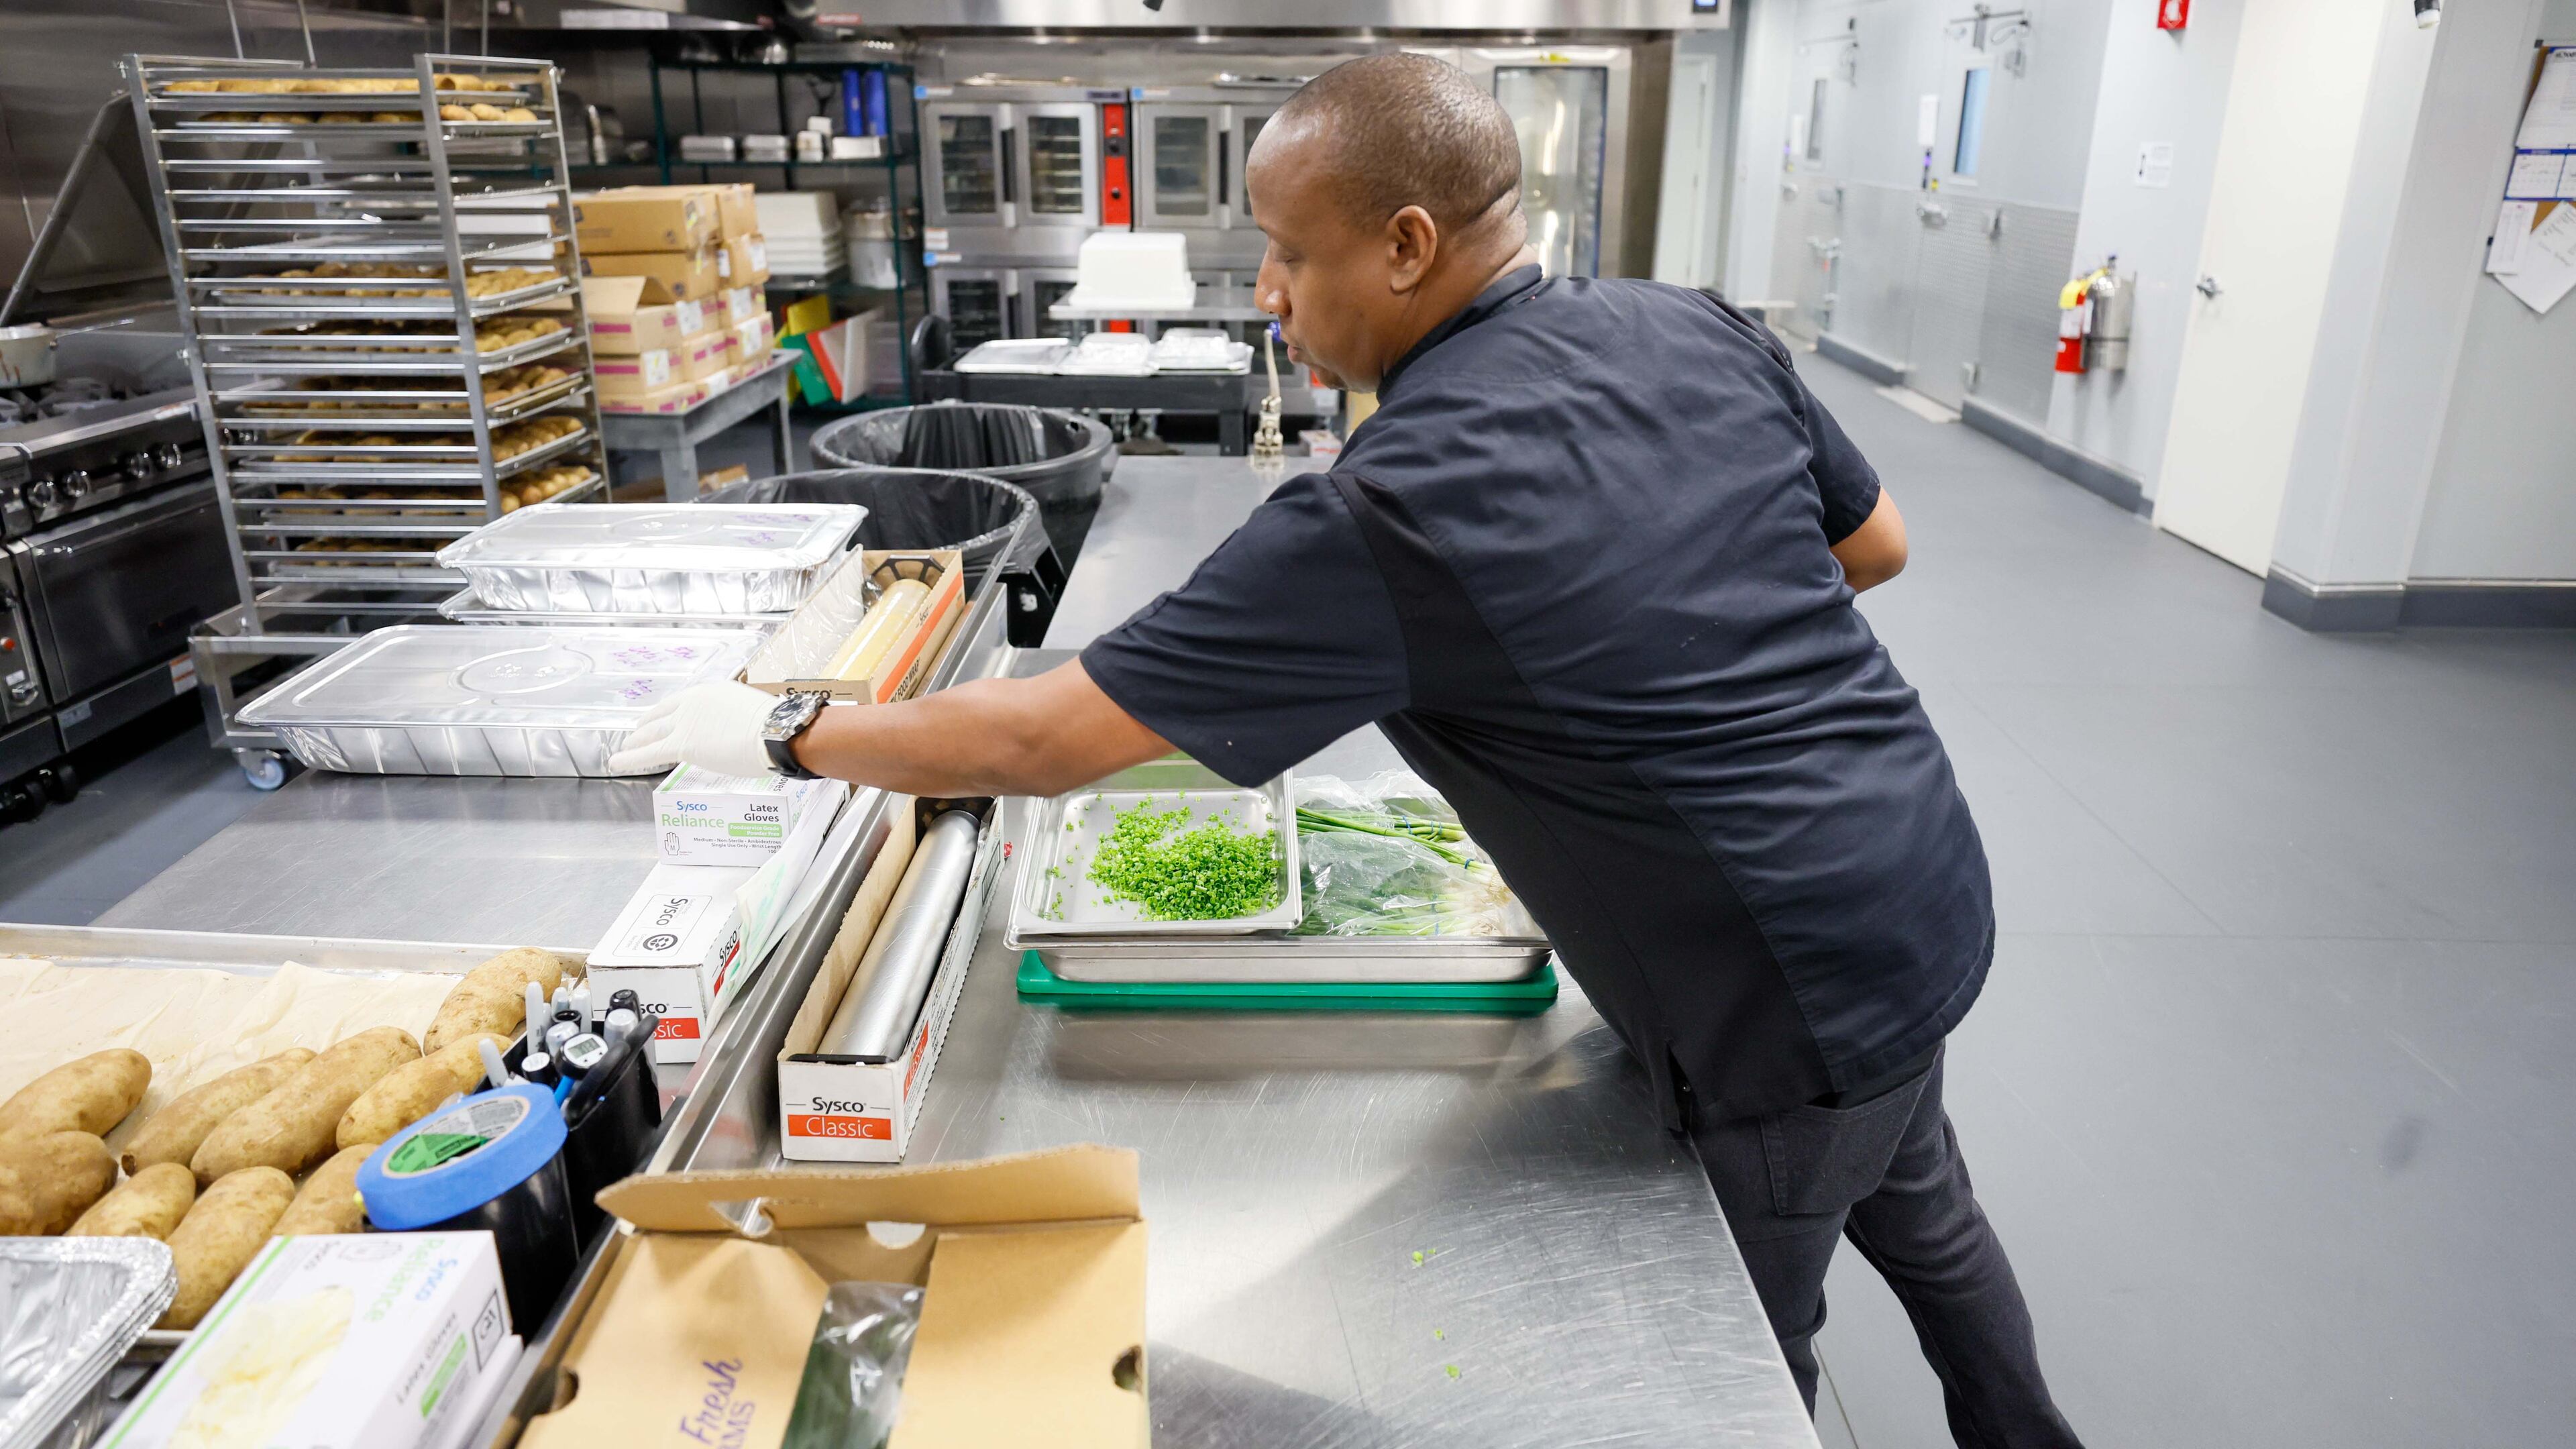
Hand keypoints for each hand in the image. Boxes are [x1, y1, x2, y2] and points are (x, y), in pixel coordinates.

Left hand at [606, 680, 781, 777]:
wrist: (775, 732)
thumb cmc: (774, 726)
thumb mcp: (749, 711)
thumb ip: (733, 718)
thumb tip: (736, 730)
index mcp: (709, 692)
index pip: (679, 703)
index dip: (665, 713)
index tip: (659, 719)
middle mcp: (692, 703)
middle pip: (661, 716)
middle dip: (646, 726)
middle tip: (637, 733)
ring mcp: (684, 723)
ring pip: (651, 733)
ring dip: (635, 741)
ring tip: (624, 748)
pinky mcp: (681, 745)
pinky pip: (649, 753)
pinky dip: (630, 758)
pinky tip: (616, 763)